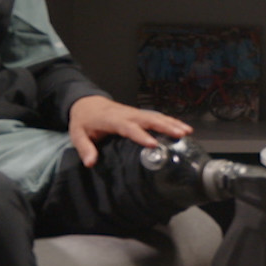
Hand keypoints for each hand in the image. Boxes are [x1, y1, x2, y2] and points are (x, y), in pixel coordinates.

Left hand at [68, 95, 190, 166]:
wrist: (87, 103)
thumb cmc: (84, 120)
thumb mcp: (78, 134)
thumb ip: (85, 148)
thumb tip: (90, 163)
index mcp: (111, 119)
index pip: (128, 127)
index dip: (140, 135)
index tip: (152, 144)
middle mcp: (126, 114)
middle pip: (148, 119)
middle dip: (165, 126)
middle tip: (180, 134)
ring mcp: (134, 113)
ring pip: (155, 116)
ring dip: (172, 123)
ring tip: (187, 131)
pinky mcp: (139, 114)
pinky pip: (156, 117)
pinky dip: (170, 121)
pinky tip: (183, 128)